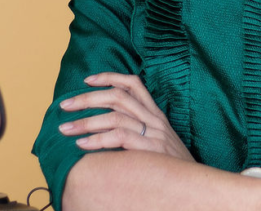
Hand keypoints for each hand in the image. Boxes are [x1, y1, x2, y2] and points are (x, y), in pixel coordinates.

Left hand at [58, 72, 194, 162]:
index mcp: (155, 114)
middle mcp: (154, 119)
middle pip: (118, 96)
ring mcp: (154, 133)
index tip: (87, 80)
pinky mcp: (151, 150)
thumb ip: (136, 131)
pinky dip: (98, 139)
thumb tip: (103, 129)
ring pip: (116, 115)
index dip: (109, 77)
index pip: (133, 84)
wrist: (195, 184)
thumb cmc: (171, 166)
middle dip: (88, 98)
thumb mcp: (158, 142)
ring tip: (65, 128)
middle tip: (64, 105)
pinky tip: (81, 145)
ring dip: (86, 121)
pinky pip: (120, 137)